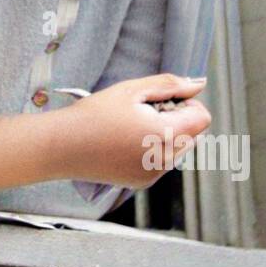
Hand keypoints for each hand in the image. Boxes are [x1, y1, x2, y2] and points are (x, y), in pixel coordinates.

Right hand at [58, 72, 211, 189]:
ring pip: (181, 149)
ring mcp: (154, 175)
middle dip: (179, 120)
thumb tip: (198, 84)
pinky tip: (126, 141)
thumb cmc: (93, 114)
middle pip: (195, 135)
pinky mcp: (142, 182)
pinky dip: (154, 150)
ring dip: (167, 135)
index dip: (187, 104)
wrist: (62, 146)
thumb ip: (169, 84)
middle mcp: (164, 160)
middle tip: (145, 112)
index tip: (161, 100)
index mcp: (164, 135)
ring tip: (133, 127)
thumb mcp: (131, 90)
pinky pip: (163, 162)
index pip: (203, 118)